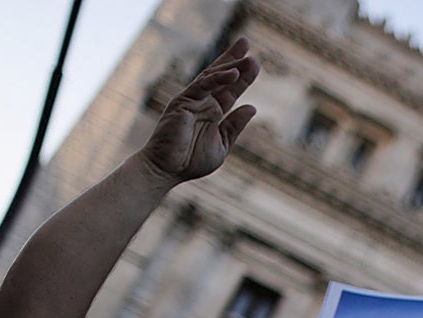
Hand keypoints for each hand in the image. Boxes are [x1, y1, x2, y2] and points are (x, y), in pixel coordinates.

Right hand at [139, 37, 260, 184]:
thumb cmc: (191, 161)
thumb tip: (252, 107)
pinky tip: (232, 72)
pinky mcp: (183, 102)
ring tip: (248, 55)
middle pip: (221, 76)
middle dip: (234, 59)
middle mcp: (203, 103)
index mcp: (213, 112)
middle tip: (247, 43)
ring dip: (230, 65)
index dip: (242, 76)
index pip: (230, 90)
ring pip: (213, 77)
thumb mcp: (222, 143)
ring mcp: (193, 100)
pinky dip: (217, 79)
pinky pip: (202, 86)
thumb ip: (235, 125)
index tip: (255, 62)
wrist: (167, 169)